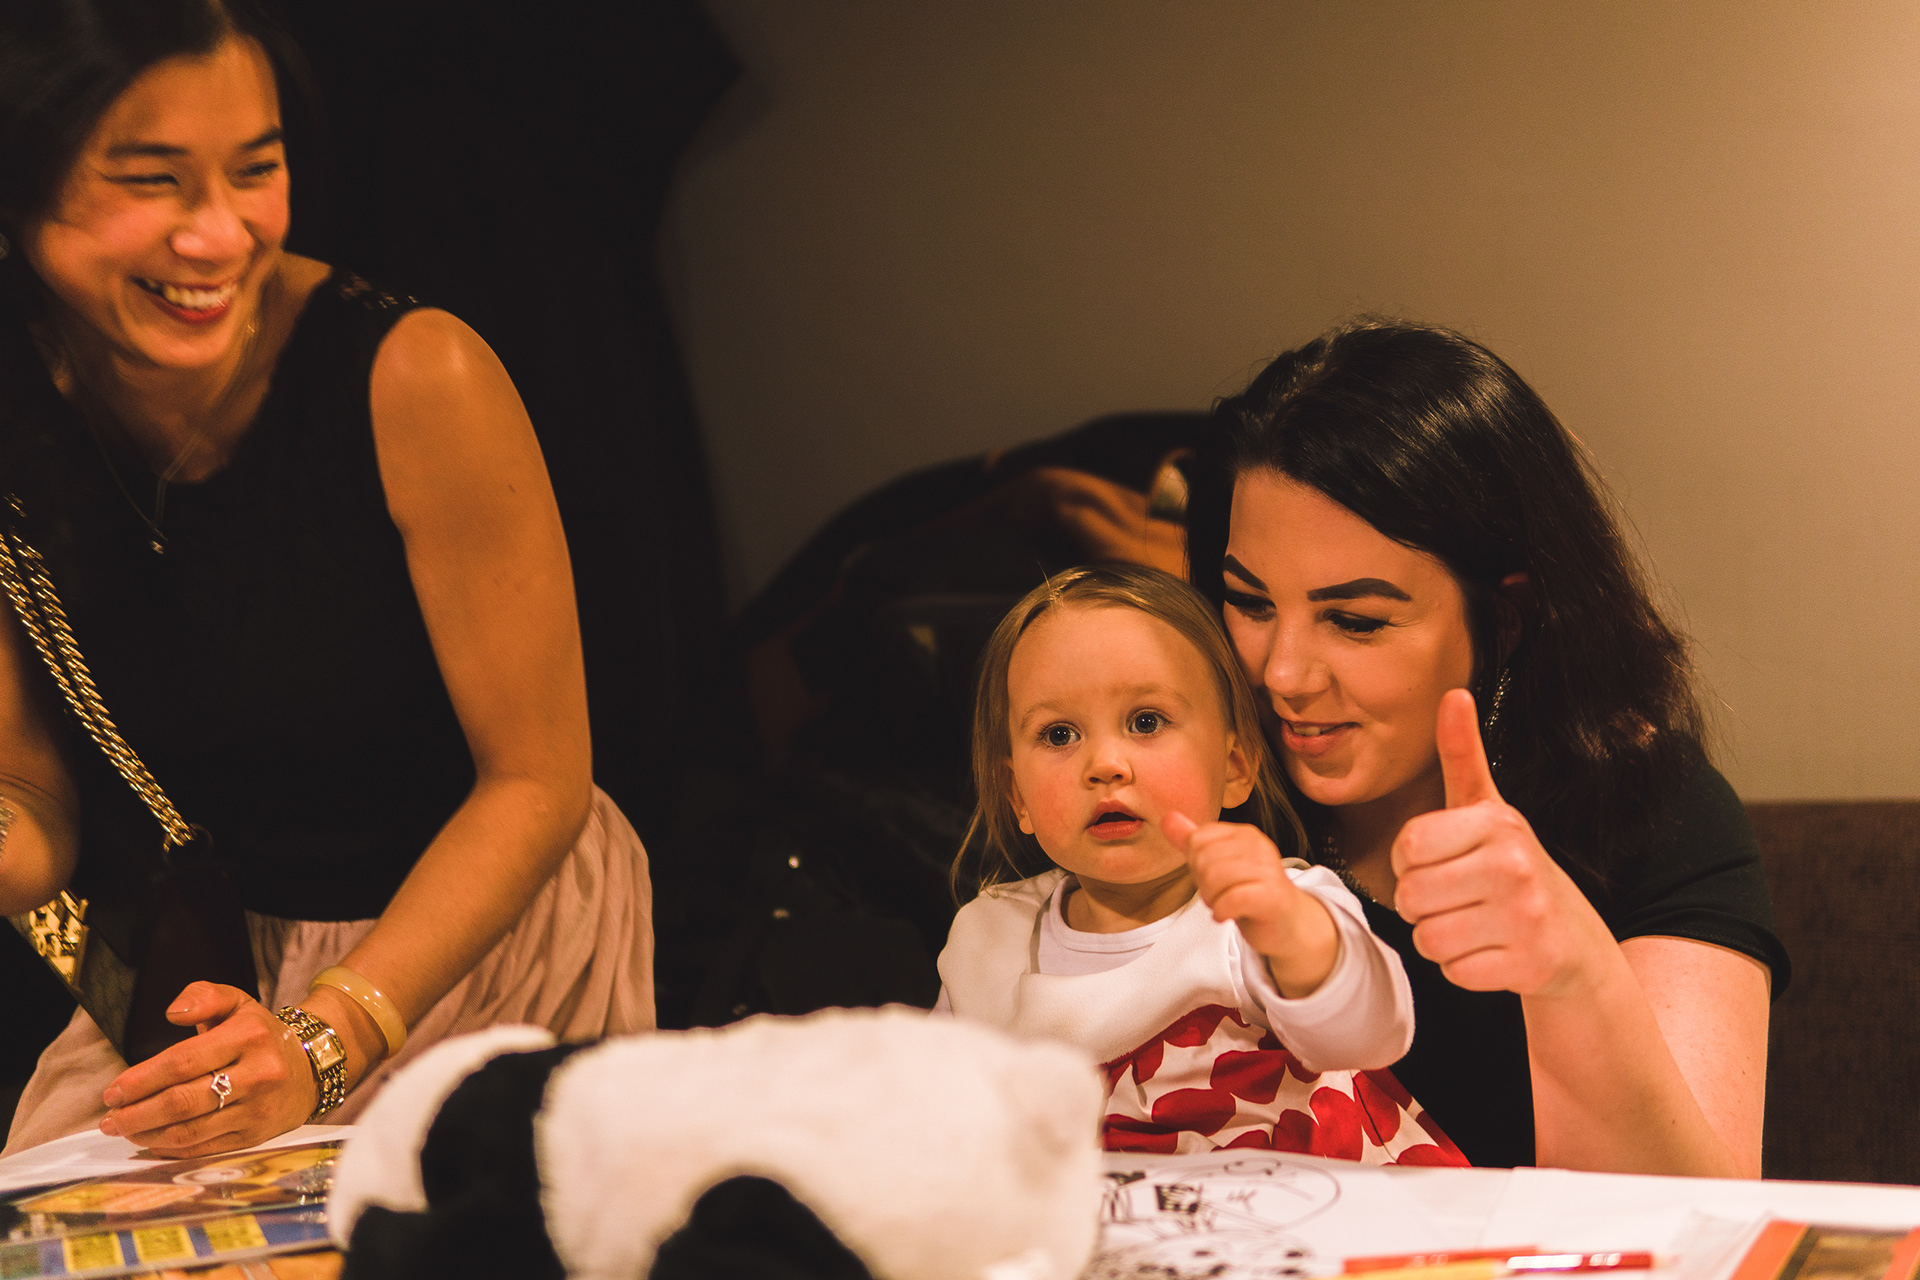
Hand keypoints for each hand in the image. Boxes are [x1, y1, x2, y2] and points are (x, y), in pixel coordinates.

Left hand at [100, 982, 316, 1157]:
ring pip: (191, 1130)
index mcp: (249, 1036)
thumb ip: (203, 996)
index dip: (141, 1080)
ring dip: (148, 1134)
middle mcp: (258, 1073)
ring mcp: (258, 1108)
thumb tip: (172, 1013)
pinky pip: (205, 1147)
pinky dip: (171, 1148)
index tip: (113, 1092)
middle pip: (183, 1100)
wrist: (310, 1069)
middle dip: (137, 1113)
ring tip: (124, 1131)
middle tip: (110, 1119)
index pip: (183, 1061)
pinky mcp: (256, 1135)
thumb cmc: (261, 1036)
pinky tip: (152, 1141)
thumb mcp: (238, 1003)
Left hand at [1165, 810, 1337, 996]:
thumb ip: (1192, 841)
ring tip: (1225, 904)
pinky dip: (1221, 912)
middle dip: (1203, 884)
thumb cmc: (1249, 892)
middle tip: (1221, 894)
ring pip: (1214, 878)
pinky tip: (1228, 915)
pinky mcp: (1272, 896)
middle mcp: (1258, 846)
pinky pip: (1231, 899)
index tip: (1213, 877)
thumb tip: (1167, 817)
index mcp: (1244, 833)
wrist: (1286, 924)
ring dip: (1212, 900)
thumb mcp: (1217, 863)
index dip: (1195, 863)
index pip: (1198, 839)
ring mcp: (1268, 870)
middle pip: (1203, 859)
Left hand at [1390, 688, 1614, 997]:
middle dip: (1422, 905)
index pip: (1407, 847)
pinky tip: (1493, 952)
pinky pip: (1453, 972)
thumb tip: (1453, 693)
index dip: (1410, 863)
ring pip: (1428, 939)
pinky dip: (1464, 969)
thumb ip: (1462, 755)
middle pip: (1410, 896)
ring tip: (1475, 923)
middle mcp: (1515, 865)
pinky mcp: (1530, 965)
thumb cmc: (1512, 869)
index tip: (1440, 863)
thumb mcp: (1488, 811)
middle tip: (1458, 899)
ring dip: (1440, 939)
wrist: (1573, 940)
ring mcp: (1527, 918)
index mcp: (1498, 822)